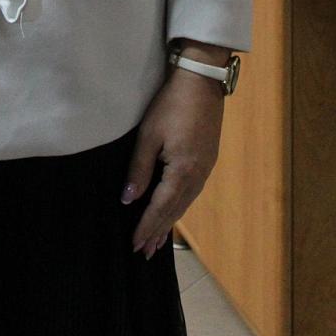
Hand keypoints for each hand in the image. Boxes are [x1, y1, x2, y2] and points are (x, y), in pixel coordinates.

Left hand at [120, 68, 224, 258]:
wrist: (201, 83)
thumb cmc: (171, 105)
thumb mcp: (149, 135)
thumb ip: (139, 170)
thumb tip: (128, 200)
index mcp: (182, 172)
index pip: (160, 208)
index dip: (146, 227)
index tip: (134, 245)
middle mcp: (197, 177)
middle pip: (174, 211)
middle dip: (158, 231)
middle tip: (144, 253)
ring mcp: (205, 170)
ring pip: (184, 204)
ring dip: (169, 222)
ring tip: (157, 241)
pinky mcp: (207, 161)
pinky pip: (191, 193)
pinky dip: (179, 207)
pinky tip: (173, 211)